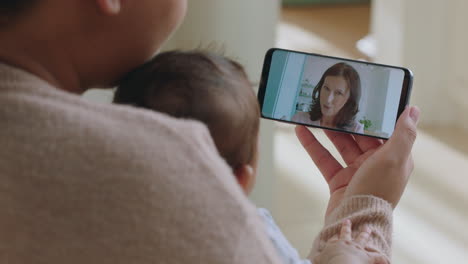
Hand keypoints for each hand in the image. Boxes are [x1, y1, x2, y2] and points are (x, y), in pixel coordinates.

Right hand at [296, 106, 419, 215]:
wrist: (356, 221)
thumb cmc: (378, 190)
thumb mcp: (394, 158)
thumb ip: (403, 133)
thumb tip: (413, 109)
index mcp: (394, 157)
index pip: (384, 131)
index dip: (374, 116)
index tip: (362, 98)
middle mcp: (376, 163)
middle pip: (360, 136)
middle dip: (347, 121)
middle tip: (333, 104)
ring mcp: (356, 172)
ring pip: (340, 145)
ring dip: (328, 130)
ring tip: (316, 114)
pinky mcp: (338, 180)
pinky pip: (324, 159)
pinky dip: (312, 145)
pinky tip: (301, 131)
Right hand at [313, 219, 388, 263]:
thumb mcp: (316, 262)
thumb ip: (313, 261)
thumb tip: (306, 262)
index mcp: (333, 246)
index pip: (333, 239)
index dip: (334, 237)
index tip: (335, 234)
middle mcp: (345, 244)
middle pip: (346, 233)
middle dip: (347, 227)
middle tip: (348, 221)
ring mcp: (357, 249)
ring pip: (362, 238)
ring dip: (365, 233)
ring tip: (368, 228)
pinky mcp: (367, 258)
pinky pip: (378, 258)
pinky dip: (383, 259)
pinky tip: (387, 260)